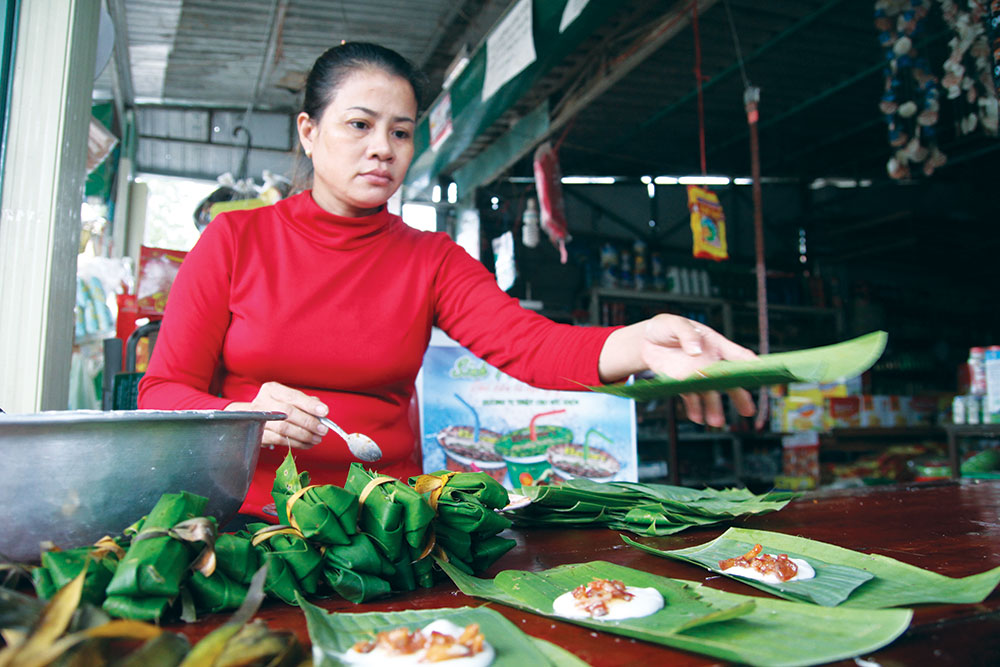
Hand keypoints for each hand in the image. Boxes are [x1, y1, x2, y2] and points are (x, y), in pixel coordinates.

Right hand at [224, 381, 329, 448]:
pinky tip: (307, 444)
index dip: (309, 405)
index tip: (324, 412)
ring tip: (316, 438)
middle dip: (308, 422)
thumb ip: (305, 403)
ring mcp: (257, 419)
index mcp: (272, 390)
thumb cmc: (276, 407)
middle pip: (288, 412)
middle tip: (322, 429)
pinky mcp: (258, 434)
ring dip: (304, 435)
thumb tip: (321, 413)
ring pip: (284, 428)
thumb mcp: (289, 400)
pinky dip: (296, 443)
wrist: (252, 417)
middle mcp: (262, 402)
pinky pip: (280, 440)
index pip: (293, 396)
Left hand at [638, 314, 756, 426]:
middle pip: (729, 380)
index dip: (750, 364)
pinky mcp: (683, 384)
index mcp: (715, 344)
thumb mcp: (675, 324)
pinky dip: (694, 408)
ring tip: (716, 421)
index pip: (738, 354)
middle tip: (747, 410)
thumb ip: (687, 334)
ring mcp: (697, 374)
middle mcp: (710, 362)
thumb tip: (696, 351)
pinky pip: (691, 398)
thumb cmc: (666, 327)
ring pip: (710, 393)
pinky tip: (697, 417)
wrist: (646, 342)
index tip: (760, 374)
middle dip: (739, 395)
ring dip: (714, 407)